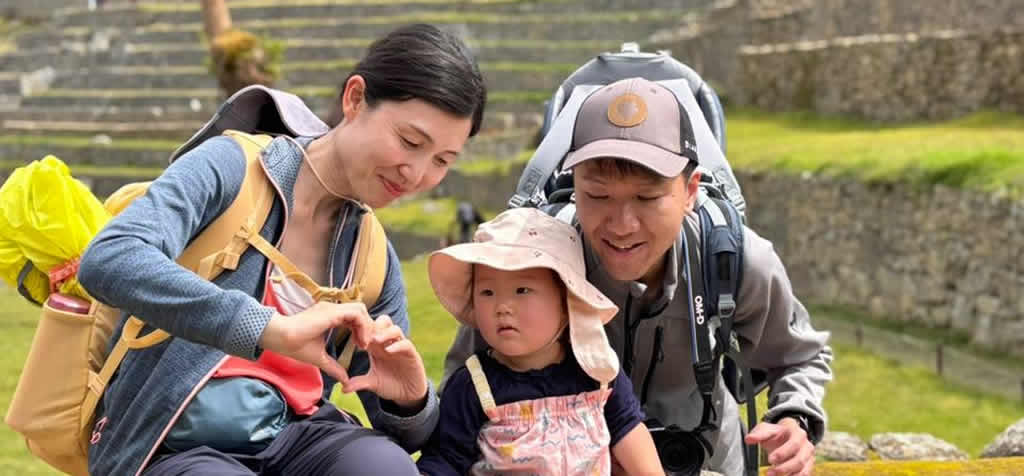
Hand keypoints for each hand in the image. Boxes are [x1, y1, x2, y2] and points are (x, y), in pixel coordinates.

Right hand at [258, 301, 373, 383]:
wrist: (281, 338)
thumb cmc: (295, 346)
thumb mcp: (320, 358)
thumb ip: (333, 367)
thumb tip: (344, 380)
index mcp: (330, 316)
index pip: (354, 317)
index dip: (361, 330)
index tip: (361, 347)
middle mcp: (332, 309)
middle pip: (360, 312)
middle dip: (367, 328)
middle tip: (366, 346)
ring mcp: (332, 308)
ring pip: (360, 310)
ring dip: (366, 327)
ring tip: (363, 344)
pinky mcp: (332, 311)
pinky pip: (356, 314)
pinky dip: (362, 326)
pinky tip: (359, 342)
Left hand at [341, 315, 428, 409]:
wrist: (408, 395)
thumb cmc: (390, 385)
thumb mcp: (372, 383)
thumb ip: (359, 383)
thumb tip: (343, 389)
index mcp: (378, 347)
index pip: (371, 329)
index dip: (362, 330)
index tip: (352, 338)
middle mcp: (390, 344)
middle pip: (384, 322)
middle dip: (374, 325)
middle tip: (364, 335)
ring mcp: (401, 348)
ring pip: (395, 329)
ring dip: (384, 332)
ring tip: (375, 340)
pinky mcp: (412, 355)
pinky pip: (406, 344)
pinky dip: (397, 345)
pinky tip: (388, 351)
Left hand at [745, 418, 814, 475]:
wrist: (785, 436)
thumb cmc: (776, 433)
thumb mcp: (766, 429)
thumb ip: (759, 434)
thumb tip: (748, 439)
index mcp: (797, 433)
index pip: (794, 444)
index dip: (783, 453)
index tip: (770, 459)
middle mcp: (806, 445)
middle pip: (799, 459)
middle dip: (784, 468)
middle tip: (769, 472)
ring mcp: (809, 456)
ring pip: (803, 470)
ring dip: (788, 475)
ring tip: (772, 475)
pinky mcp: (808, 466)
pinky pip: (805, 475)